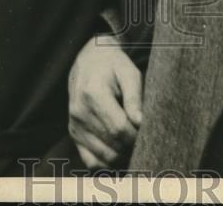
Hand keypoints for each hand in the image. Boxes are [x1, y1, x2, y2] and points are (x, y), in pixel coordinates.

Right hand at [67, 35, 142, 169]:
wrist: (89, 61)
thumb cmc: (113, 65)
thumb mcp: (129, 72)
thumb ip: (135, 97)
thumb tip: (140, 122)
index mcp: (93, 94)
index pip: (119, 128)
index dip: (137, 135)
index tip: (148, 131)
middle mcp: (80, 112)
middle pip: (112, 144)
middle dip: (132, 145)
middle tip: (144, 137)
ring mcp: (75, 125)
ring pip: (104, 156)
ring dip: (123, 154)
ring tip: (133, 142)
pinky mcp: (74, 133)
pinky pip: (91, 161)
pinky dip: (108, 162)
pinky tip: (119, 151)